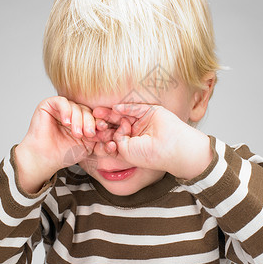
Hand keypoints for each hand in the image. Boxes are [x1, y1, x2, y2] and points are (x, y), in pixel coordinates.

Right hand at [15, 96, 107, 192]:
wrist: (45, 159)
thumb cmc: (64, 153)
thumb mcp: (87, 145)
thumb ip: (98, 135)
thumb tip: (108, 126)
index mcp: (82, 120)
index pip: (95, 116)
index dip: (99, 121)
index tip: (103, 129)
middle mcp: (72, 112)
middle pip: (87, 110)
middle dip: (90, 122)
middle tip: (89, 134)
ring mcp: (61, 108)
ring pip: (76, 107)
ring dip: (78, 120)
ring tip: (76, 133)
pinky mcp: (48, 104)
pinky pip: (62, 101)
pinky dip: (66, 111)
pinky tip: (67, 122)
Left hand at [94, 103, 212, 179]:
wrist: (171, 148)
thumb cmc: (150, 155)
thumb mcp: (125, 151)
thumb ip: (115, 140)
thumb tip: (111, 130)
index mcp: (131, 144)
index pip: (114, 138)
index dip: (102, 136)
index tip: (90, 134)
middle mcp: (137, 133)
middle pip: (116, 125)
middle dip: (104, 123)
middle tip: (92, 120)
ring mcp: (144, 122)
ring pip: (123, 116)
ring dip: (110, 114)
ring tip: (98, 113)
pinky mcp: (150, 111)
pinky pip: (135, 108)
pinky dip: (125, 108)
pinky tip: (115, 109)